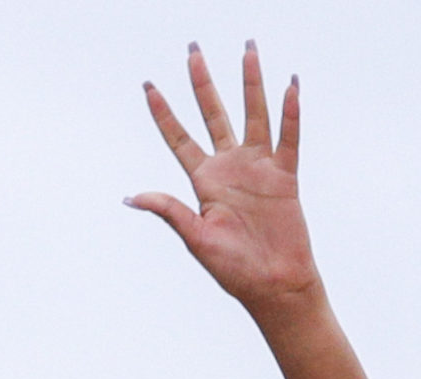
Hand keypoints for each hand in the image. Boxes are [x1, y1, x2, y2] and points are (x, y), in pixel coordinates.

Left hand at [129, 43, 319, 317]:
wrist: (273, 287)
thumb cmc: (234, 270)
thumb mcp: (196, 239)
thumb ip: (169, 211)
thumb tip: (131, 198)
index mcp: (204, 182)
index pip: (179, 138)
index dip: (163, 113)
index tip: (148, 86)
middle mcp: (230, 168)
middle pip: (213, 114)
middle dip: (202, 82)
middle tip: (193, 49)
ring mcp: (258, 168)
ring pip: (252, 114)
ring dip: (250, 82)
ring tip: (248, 50)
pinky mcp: (285, 177)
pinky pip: (288, 139)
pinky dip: (290, 114)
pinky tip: (289, 87)